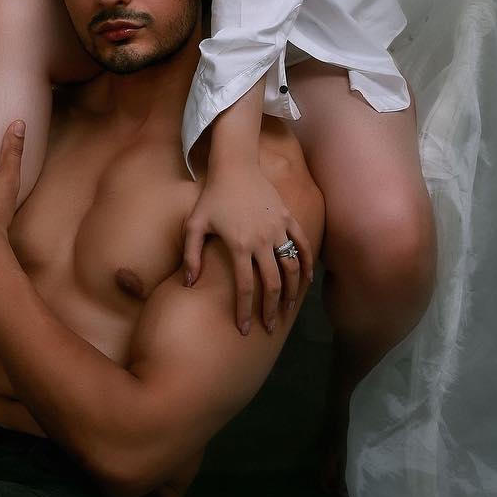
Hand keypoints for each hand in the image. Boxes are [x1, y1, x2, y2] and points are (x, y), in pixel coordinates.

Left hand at [183, 164, 313, 334]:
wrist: (235, 166)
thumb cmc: (211, 196)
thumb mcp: (194, 224)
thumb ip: (191, 255)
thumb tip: (190, 284)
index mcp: (238, 244)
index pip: (244, 287)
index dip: (245, 311)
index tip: (245, 329)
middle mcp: (261, 240)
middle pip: (272, 284)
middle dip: (271, 309)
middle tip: (269, 327)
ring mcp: (278, 229)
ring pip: (291, 268)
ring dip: (291, 292)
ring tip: (287, 309)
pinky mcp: (288, 218)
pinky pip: (302, 245)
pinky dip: (306, 264)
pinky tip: (306, 281)